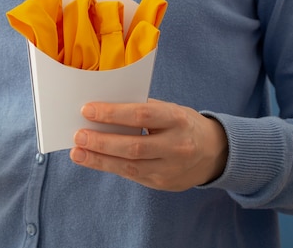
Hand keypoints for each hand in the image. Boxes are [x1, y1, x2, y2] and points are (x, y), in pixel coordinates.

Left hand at [69, 99, 227, 190]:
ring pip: (130, 166)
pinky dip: (110, 167)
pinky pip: (132, 176)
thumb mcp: (169, 109)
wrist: (214, 152)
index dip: (112, 113)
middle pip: (134, 146)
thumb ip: (140, 109)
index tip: (87, 110)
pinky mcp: (163, 183)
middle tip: (79, 136)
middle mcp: (177, 145)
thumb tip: (102, 110)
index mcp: (177, 119)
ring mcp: (171, 168)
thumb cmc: (182, 124)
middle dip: (102, 142)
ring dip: (100, 160)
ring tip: (77, 153)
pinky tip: (93, 161)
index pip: (141, 115)